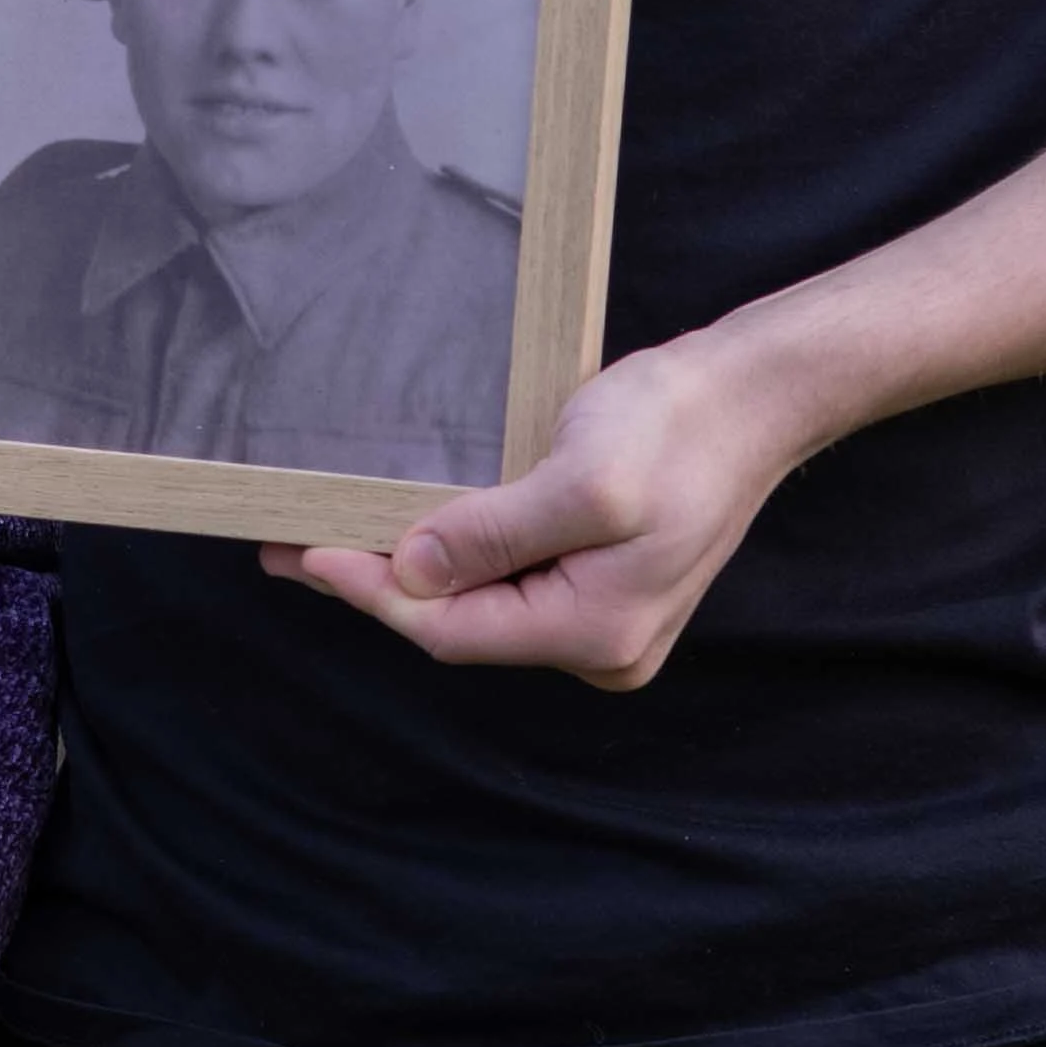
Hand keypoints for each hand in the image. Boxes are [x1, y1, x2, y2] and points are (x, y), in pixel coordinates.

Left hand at [262, 317, 830, 694]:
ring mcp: (604, 624)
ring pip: (481, 607)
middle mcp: (601, 649)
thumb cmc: (680, 428)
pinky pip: (508, 585)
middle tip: (290, 544)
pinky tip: (411, 531)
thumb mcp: (585, 480)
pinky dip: (456, 558)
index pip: (452, 631)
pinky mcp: (601, 588)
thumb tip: (411, 572)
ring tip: (333, 534)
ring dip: (412, 571)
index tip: (302, 553)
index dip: (371, 594)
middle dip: (380, 584)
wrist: (755, 397)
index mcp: (598, 634)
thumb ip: (496, 535)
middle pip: (461, 627)